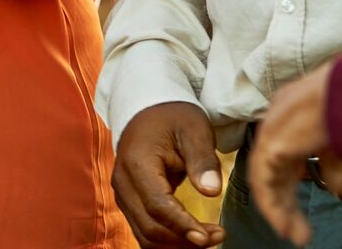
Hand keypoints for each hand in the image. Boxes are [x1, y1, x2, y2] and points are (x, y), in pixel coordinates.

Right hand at [113, 101, 225, 246]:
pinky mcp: (129, 201)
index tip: (210, 236)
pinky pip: (144, 230)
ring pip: (145, 235)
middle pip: (150, 227)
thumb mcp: (194, 129)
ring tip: (208, 239)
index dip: (183, 226)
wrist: (148, 107)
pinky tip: (191, 237)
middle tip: (217, 236)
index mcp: (137, 163)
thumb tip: (213, 191)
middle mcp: (123, 183)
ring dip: (176, 244)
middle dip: (184, 239)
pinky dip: (167, 240)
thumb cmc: (172, 115)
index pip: (158, 206)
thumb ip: (202, 159)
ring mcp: (123, 194)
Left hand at [246, 62, 333, 246]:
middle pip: (273, 166)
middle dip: (284, 200)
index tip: (299, 203)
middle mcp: (279, 116)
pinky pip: (265, 183)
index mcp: (294, 106)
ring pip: (266, 178)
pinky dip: (274, 207)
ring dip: (279, 210)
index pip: (283, 148)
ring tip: (294, 236)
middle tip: (296, 229)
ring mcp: (274, 128)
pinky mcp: (275, 144)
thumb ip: (340, 137)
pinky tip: (286, 227)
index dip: (289, 179)